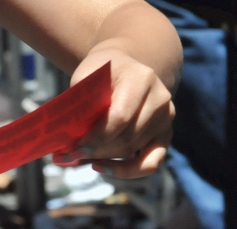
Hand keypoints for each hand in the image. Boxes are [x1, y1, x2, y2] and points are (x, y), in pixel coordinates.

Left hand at [56, 48, 173, 178]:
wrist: (125, 66)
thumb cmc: (101, 72)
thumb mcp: (87, 76)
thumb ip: (81, 103)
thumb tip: (69, 139)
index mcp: (141, 77)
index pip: (120, 116)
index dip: (97, 137)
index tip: (75, 148)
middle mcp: (160, 98)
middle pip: (128, 136)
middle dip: (98, 150)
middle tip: (72, 156)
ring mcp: (166, 117)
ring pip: (134, 149)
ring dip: (106, 158)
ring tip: (81, 158)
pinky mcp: (166, 133)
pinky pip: (151, 162)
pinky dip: (127, 171)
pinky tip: (103, 168)